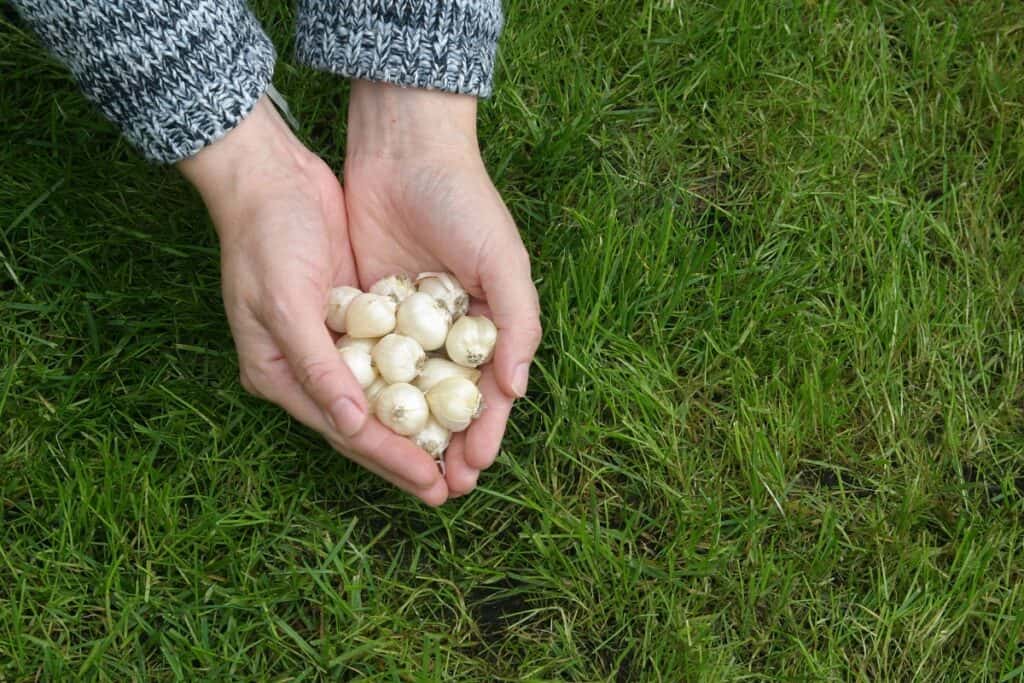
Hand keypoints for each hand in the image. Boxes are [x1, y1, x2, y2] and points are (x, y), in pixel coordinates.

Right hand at [178, 96, 447, 504]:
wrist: (271, 175)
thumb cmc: (266, 239)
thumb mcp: (285, 304)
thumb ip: (317, 368)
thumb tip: (352, 426)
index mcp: (280, 374)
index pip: (345, 430)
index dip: (390, 459)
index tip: (432, 484)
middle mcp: (307, 368)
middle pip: (367, 424)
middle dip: (409, 457)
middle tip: (454, 489)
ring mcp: (332, 343)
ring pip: (384, 396)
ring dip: (418, 426)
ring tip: (458, 456)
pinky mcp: (356, 315)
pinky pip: (391, 358)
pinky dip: (417, 381)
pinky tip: (450, 396)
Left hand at [343, 81, 541, 496]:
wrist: (403, 151)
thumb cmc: (465, 204)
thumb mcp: (503, 260)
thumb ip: (517, 324)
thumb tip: (514, 390)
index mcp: (488, 323)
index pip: (488, 392)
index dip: (484, 432)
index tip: (473, 471)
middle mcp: (448, 331)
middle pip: (446, 403)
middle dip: (444, 446)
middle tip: (439, 490)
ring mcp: (405, 323)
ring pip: (404, 391)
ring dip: (405, 433)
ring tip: (403, 472)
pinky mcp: (366, 309)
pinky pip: (367, 361)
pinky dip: (366, 394)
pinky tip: (360, 426)